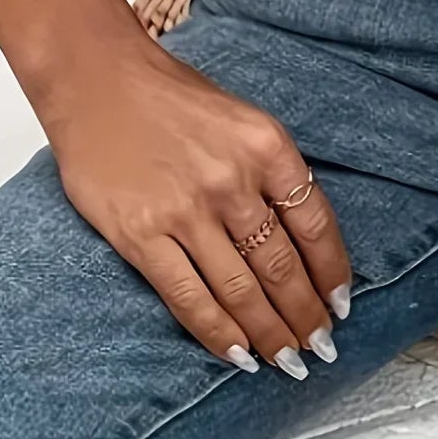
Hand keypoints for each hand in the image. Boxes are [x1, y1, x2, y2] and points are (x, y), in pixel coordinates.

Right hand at [39, 35, 351, 377]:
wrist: (97, 79)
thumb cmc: (170, 97)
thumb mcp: (241, 120)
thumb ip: (270, 173)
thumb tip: (300, 240)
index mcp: (266, 145)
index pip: (315, 224)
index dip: (332, 273)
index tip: (340, 304)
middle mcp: (233, 179)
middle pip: (282, 266)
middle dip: (305, 316)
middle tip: (319, 346)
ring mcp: (186, 210)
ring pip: (241, 291)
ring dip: (269, 333)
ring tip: (286, 359)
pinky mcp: (142, 234)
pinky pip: (189, 298)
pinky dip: (217, 333)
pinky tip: (237, 353)